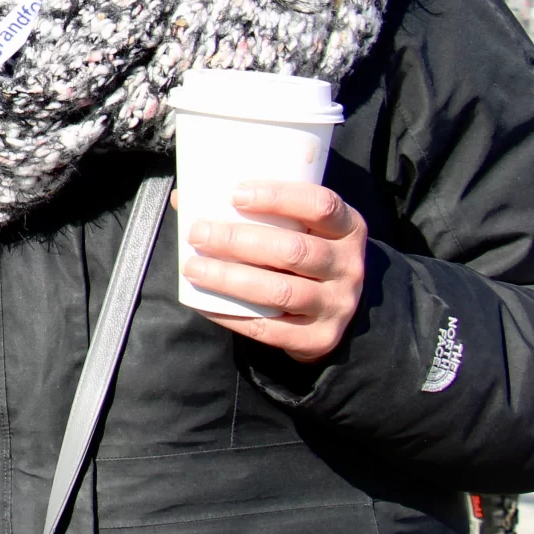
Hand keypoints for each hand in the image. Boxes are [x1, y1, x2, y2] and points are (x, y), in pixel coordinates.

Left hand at [180, 181, 367, 363]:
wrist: (335, 308)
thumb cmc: (305, 253)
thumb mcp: (300, 226)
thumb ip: (256, 210)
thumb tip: (185, 198)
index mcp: (348, 228)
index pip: (320, 205)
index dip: (278, 197)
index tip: (234, 194)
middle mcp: (349, 266)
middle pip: (294, 251)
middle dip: (238, 241)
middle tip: (198, 234)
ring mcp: (337, 305)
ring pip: (280, 291)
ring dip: (230, 279)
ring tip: (194, 268)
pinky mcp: (319, 338)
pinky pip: (269, 329)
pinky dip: (231, 315)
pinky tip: (203, 303)